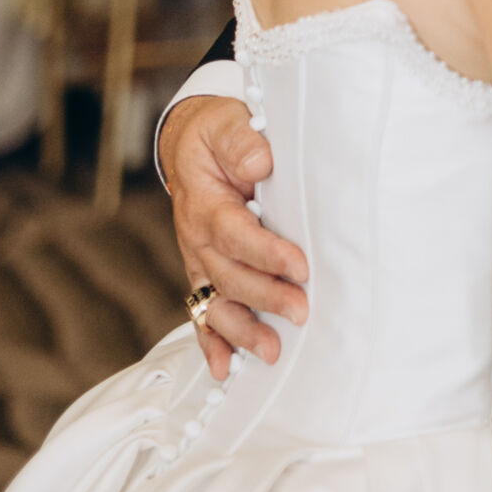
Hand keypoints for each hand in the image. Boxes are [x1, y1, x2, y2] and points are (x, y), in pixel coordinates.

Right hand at [162, 95, 307, 381]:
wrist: (189, 143)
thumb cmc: (216, 133)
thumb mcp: (226, 123)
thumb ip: (240, 141)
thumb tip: (259, 164)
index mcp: (205, 203)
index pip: (236, 234)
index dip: (267, 253)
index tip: (299, 266)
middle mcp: (197, 237)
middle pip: (230, 275)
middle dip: (266, 297)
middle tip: (301, 312)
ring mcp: (198, 258)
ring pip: (217, 301)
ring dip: (243, 329)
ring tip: (271, 352)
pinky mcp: (203, 270)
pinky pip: (202, 311)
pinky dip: (211, 342)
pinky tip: (224, 368)